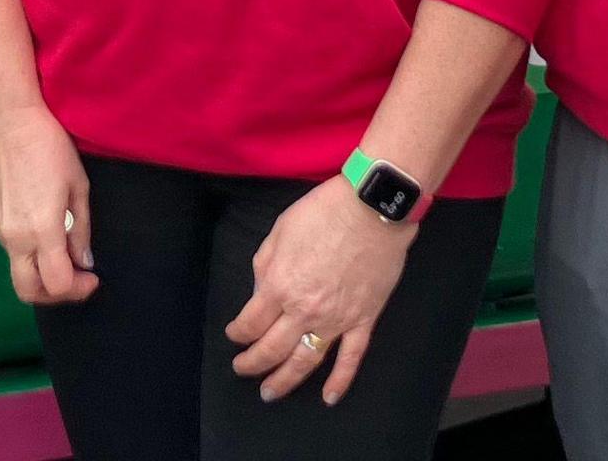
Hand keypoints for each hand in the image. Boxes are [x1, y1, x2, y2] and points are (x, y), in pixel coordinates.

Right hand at [0, 104, 97, 304]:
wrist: (9, 122)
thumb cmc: (50, 148)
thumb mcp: (78, 187)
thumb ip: (80, 229)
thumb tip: (83, 260)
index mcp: (42, 230)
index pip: (57, 284)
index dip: (78, 289)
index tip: (92, 276)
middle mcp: (16, 239)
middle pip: (29, 291)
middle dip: (55, 295)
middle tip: (76, 278)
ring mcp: (0, 231)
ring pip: (19, 272)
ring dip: (42, 275)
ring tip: (64, 255)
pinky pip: (13, 252)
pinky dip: (31, 257)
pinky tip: (46, 236)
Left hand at [226, 177, 413, 403]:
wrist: (373, 208)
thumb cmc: (323, 212)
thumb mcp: (279, 230)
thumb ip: (264, 265)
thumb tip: (260, 293)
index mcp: (279, 286)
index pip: (250, 323)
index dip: (238, 333)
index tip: (234, 334)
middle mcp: (303, 311)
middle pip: (272, 349)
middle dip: (252, 364)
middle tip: (243, 370)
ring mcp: (336, 320)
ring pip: (305, 361)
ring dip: (284, 381)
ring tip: (270, 393)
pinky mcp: (363, 320)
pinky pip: (350, 358)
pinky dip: (340, 381)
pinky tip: (328, 398)